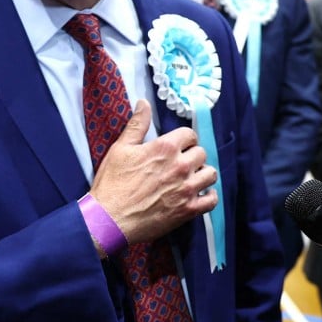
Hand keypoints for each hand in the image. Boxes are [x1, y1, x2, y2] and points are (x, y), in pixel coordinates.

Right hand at [89, 99, 216, 243]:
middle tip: (182, 162)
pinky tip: (200, 194)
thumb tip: (144, 103)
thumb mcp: (121, 148)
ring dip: (202, 173)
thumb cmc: (112, 183)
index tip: (179, 145)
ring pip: (210, 174)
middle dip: (193, 155)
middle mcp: (180, 166)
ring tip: (191, 177)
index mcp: (165, 148)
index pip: (189, 134)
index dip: (184, 139)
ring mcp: (186, 189)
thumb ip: (136, 124)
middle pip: (202, 153)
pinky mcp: (188, 210)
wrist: (109, 219)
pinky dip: (208, 196)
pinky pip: (212, 200)